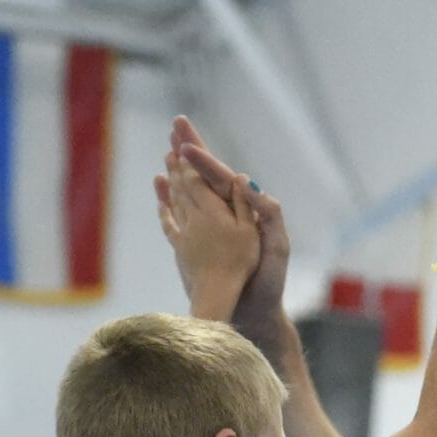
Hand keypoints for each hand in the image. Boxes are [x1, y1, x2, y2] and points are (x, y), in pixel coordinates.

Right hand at [161, 117, 289, 332]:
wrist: (255, 314)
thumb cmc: (269, 284)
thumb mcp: (277, 249)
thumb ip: (269, 216)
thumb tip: (249, 183)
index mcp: (248, 211)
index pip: (223, 177)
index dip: (204, 160)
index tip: (184, 147)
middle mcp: (230, 214)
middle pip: (206, 174)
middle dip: (191, 148)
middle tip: (177, 122)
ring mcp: (214, 226)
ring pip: (192, 189)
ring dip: (179, 167)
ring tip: (166, 147)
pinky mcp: (199, 241)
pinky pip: (181, 212)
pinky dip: (169, 196)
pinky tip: (158, 184)